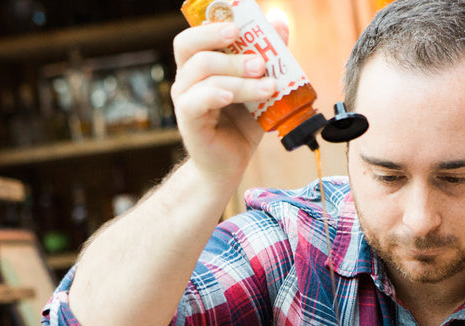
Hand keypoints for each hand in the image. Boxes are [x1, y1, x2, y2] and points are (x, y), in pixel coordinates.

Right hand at [170, 16, 288, 178]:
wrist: (230, 165)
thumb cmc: (242, 125)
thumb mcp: (261, 87)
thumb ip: (269, 57)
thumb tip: (279, 21)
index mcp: (201, 65)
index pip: (196, 34)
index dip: (212, 24)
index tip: (238, 25)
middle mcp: (187, 78)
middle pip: (191, 46)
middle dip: (223, 43)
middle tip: (259, 58)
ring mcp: (185, 99)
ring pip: (203, 73)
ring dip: (238, 75)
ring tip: (268, 86)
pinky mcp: (188, 121)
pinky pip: (195, 101)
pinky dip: (215, 94)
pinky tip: (232, 96)